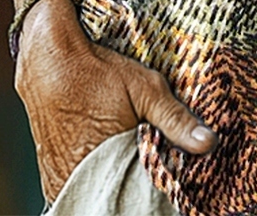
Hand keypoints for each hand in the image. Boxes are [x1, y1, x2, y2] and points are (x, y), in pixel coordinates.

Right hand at [14, 0, 216, 203]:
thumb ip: (176, 119)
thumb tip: (208, 143)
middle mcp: (79, 179)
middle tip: (150, 163)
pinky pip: (79, 188)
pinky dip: (96, 180)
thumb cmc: (97, 72)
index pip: (140, 196)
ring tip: (129, 160)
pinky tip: (108, 162)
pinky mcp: (51, 174)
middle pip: (118, 197)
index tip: (173, 180)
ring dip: (115, 183)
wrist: (49, 60)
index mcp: (106, 164)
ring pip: (98, 194)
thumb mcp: (145, 89)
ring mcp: (61, 179)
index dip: (158, 189)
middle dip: (137, 186)